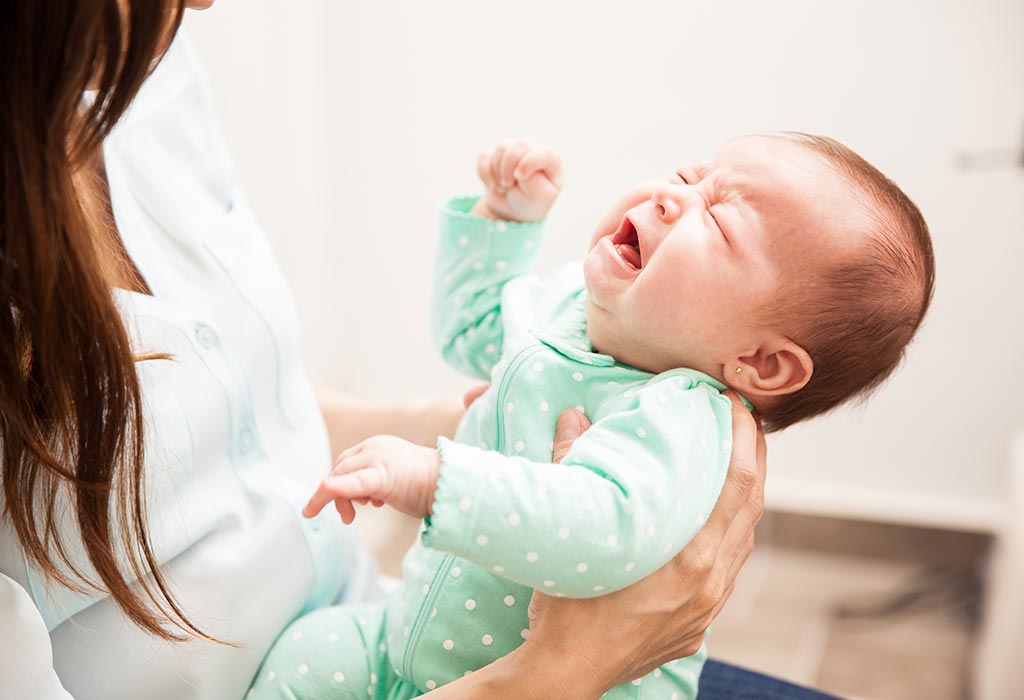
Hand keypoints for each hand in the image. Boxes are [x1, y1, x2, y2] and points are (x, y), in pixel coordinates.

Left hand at [302, 435, 440, 523]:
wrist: (451, 485)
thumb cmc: (427, 486)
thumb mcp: (394, 478)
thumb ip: (375, 481)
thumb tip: (360, 497)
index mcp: (377, 445)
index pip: (347, 461)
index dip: (339, 482)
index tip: (342, 504)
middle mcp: (374, 447)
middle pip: (340, 468)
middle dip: (335, 494)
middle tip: (346, 517)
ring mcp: (377, 458)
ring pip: (341, 475)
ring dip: (338, 499)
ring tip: (350, 517)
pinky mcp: (381, 475)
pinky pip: (352, 482)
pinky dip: (335, 488)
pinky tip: (324, 490)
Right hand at [472, 138, 561, 221]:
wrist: (511, 211)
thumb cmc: (531, 202)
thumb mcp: (540, 196)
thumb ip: (533, 178)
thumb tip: (517, 164)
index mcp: (551, 160)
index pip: (543, 152)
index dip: (528, 163)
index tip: (520, 178)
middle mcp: (532, 149)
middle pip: (518, 145)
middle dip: (509, 168)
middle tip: (508, 185)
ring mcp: (513, 149)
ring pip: (500, 148)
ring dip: (497, 173)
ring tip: (503, 188)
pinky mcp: (494, 153)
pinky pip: (484, 157)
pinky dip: (485, 174)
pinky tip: (492, 184)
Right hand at [517, 391, 766, 693]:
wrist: (566, 673)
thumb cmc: (565, 607)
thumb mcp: (571, 532)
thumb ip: (573, 466)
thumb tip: (573, 416)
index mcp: (689, 557)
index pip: (737, 483)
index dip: (744, 439)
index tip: (738, 404)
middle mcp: (710, 582)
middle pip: (752, 507)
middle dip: (754, 457)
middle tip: (747, 419)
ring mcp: (708, 607)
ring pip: (744, 540)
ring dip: (747, 496)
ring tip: (738, 461)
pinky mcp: (699, 624)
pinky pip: (729, 568)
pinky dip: (731, 533)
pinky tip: (717, 521)